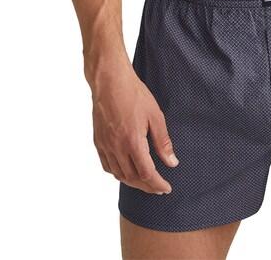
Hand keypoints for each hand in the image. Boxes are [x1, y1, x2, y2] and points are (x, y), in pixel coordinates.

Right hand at [90, 65, 179, 194]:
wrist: (110, 81)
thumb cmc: (134, 94)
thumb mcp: (155, 116)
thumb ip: (163, 142)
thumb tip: (172, 163)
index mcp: (132, 142)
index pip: (146, 174)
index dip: (157, 184)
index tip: (166, 188)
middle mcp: (116, 147)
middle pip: (132, 178)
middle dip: (147, 186)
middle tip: (158, 188)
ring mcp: (105, 145)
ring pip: (118, 174)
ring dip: (133, 182)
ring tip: (145, 182)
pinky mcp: (98, 141)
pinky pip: (107, 165)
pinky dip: (117, 173)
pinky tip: (126, 171)